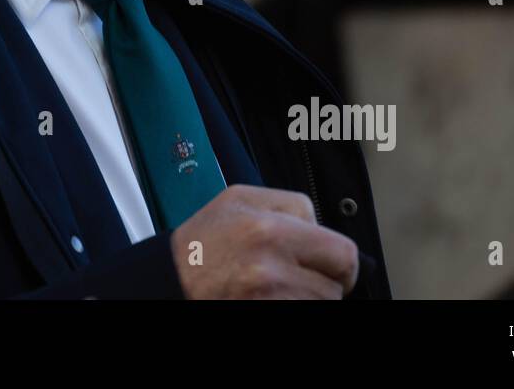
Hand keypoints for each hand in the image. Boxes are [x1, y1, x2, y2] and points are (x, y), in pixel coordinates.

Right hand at [169, 184, 359, 298]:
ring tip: (282, 287)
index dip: (340, 259)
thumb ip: (288, 204)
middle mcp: (272, 266)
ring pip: (322, 303)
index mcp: (271, 229)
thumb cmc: (203, 240)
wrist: (170, 280)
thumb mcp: (239, 199)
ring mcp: (269, 298)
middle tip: (311, 278)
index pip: (343, 251)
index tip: (327, 263)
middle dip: (330, 282)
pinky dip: (294, 305)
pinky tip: (273, 297)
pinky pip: (302, 313)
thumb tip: (323, 226)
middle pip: (338, 283)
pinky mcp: (263, 313)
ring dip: (309, 297)